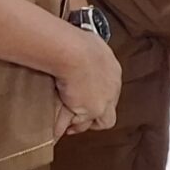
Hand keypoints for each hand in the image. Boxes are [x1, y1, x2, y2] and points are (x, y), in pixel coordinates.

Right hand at [51, 23, 122, 137]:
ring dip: (81, 124)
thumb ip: (85, 48)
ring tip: (67, 126)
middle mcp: (113, 88)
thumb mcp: (87, 42)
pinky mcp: (91, 112)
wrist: (73, 51)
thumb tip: (74, 37)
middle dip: (93, 114)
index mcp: (113, 70)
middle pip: (108, 110)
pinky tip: (56, 132)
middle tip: (76, 116)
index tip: (83, 97)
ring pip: (97, 123)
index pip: (109, 90)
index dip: (96, 96)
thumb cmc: (75, 40)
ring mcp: (104, 102)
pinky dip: (65, 129)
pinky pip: (78, 126)